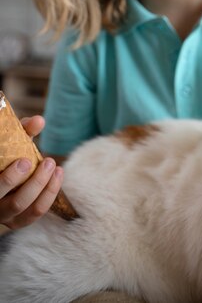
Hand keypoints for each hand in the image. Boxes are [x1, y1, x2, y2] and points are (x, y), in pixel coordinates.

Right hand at [0, 115, 63, 229]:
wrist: (5, 166)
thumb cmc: (6, 153)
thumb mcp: (11, 141)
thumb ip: (22, 130)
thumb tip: (39, 121)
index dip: (10, 180)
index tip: (26, 161)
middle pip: (15, 203)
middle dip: (34, 183)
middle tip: (47, 161)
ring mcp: (6, 216)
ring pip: (28, 209)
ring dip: (46, 188)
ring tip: (55, 166)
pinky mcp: (19, 219)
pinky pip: (37, 211)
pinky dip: (50, 193)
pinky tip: (58, 174)